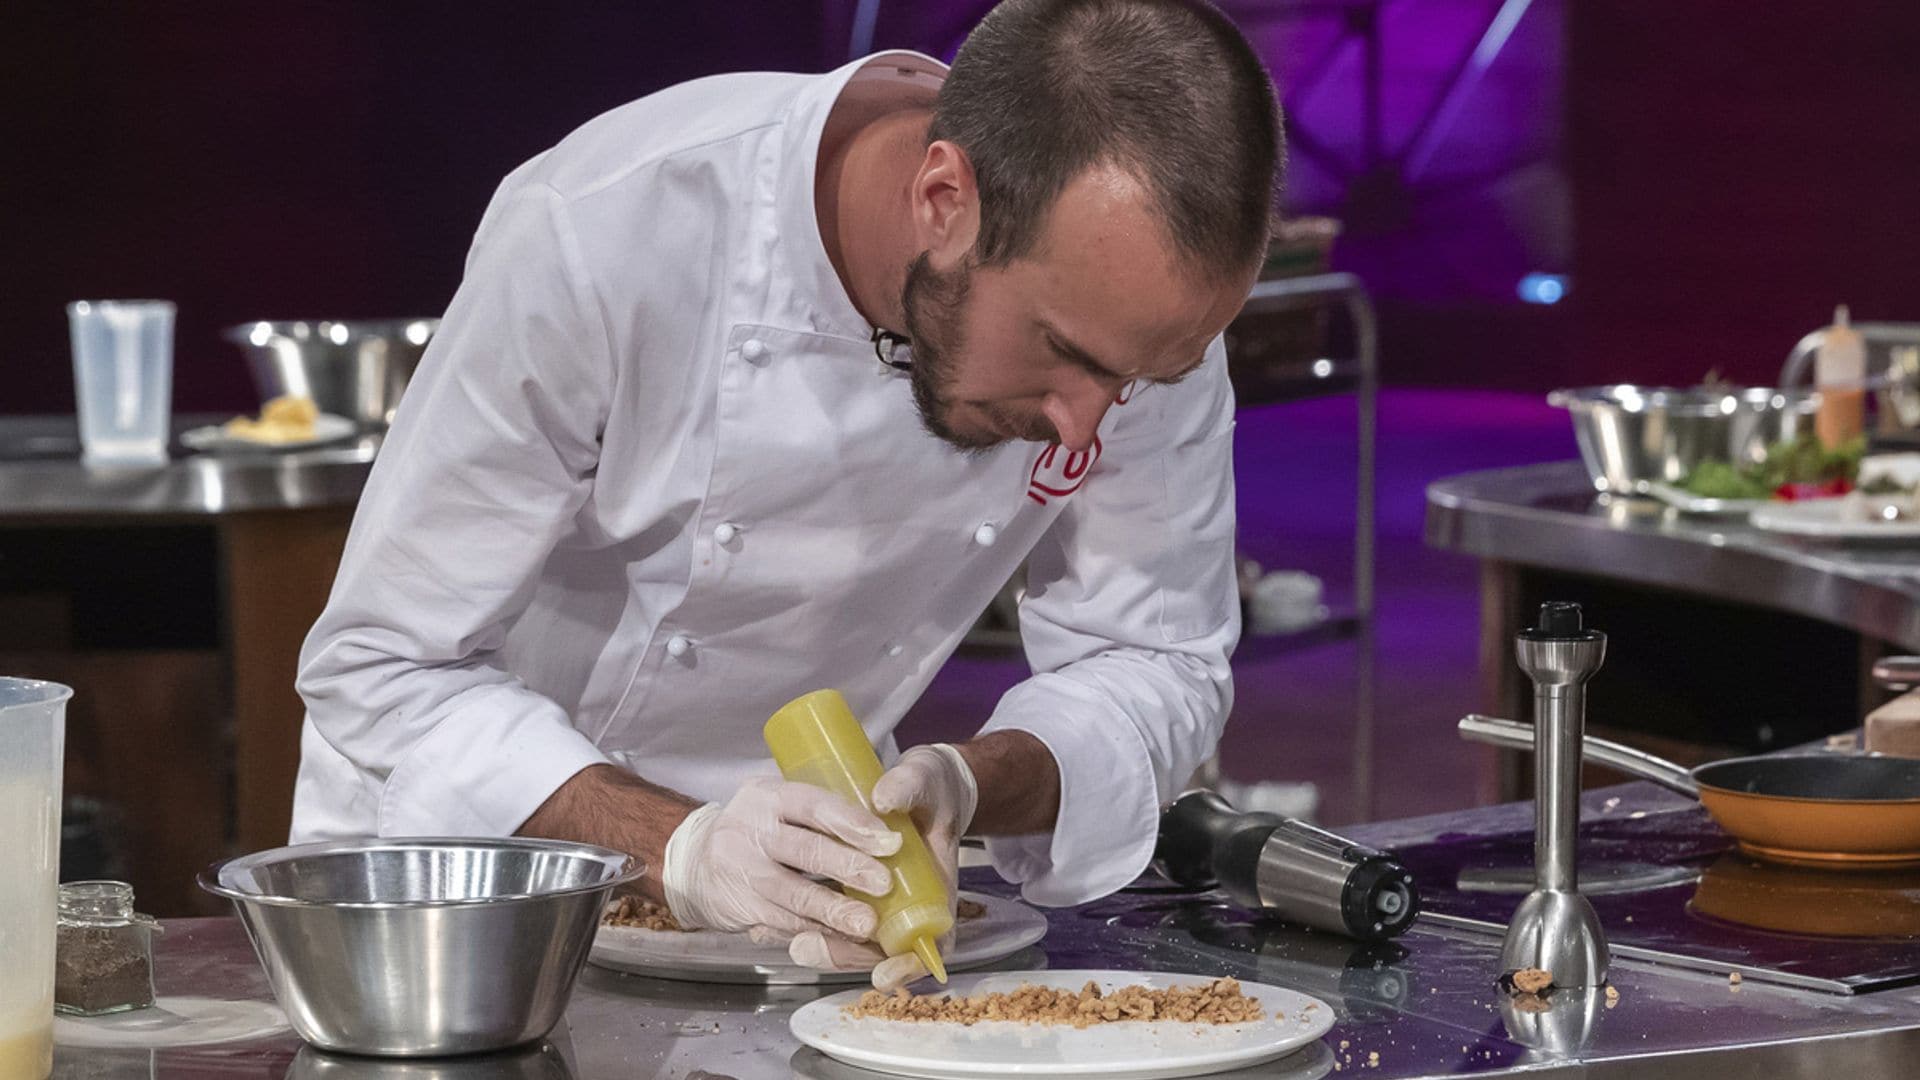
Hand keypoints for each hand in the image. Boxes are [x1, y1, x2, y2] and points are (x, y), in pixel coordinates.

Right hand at [662, 777, 901, 941]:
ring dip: (833, 911)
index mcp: (768, 796)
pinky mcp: (740, 907)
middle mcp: (749, 829)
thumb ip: (820, 814)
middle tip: (884, 883)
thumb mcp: (780, 806)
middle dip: (848, 868)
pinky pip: (784, 923)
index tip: (888, 840)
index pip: (813, 805)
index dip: (852, 823)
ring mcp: (740, 870)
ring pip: (793, 894)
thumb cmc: (758, 830)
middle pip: (804, 850)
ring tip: (867, 924)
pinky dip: (817, 933)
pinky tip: (843, 938)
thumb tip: (888, 823)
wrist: (695, 862)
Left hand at [788, 743, 978, 990]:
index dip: (910, 963)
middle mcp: (910, 903)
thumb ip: (907, 787)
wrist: (921, 784)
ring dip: (827, 945)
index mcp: (937, 885)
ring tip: (795, 943)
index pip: (934, 940)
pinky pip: (836, 918)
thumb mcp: (924, 779)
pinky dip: (813, 924)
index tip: (883, 971)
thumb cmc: (931, 787)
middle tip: (810, 948)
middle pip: (886, 950)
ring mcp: (881, 900)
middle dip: (849, 955)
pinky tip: (780, 924)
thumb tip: (883, 799)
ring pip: (856, 939)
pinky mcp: (856, 890)